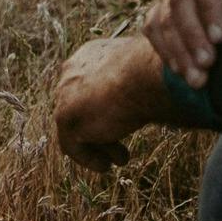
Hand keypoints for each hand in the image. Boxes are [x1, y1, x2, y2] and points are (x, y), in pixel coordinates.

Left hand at [52, 33, 174, 169]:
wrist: (144, 74)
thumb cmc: (154, 69)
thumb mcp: (145, 72)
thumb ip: (137, 82)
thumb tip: (156, 91)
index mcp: (90, 54)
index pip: (89, 84)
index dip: (104, 105)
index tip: (121, 118)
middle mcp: (72, 70)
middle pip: (81, 105)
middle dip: (100, 125)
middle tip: (121, 144)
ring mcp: (65, 94)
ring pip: (77, 126)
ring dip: (100, 144)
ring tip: (121, 158)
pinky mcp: (65, 118)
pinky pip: (71, 145)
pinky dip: (89, 158)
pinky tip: (106, 166)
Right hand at [145, 0, 221, 92]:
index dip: (211, 7)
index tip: (221, 38)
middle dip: (192, 35)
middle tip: (207, 64)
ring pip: (163, 18)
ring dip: (178, 50)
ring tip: (196, 79)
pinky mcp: (160, 10)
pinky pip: (153, 30)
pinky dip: (164, 51)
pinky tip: (180, 72)